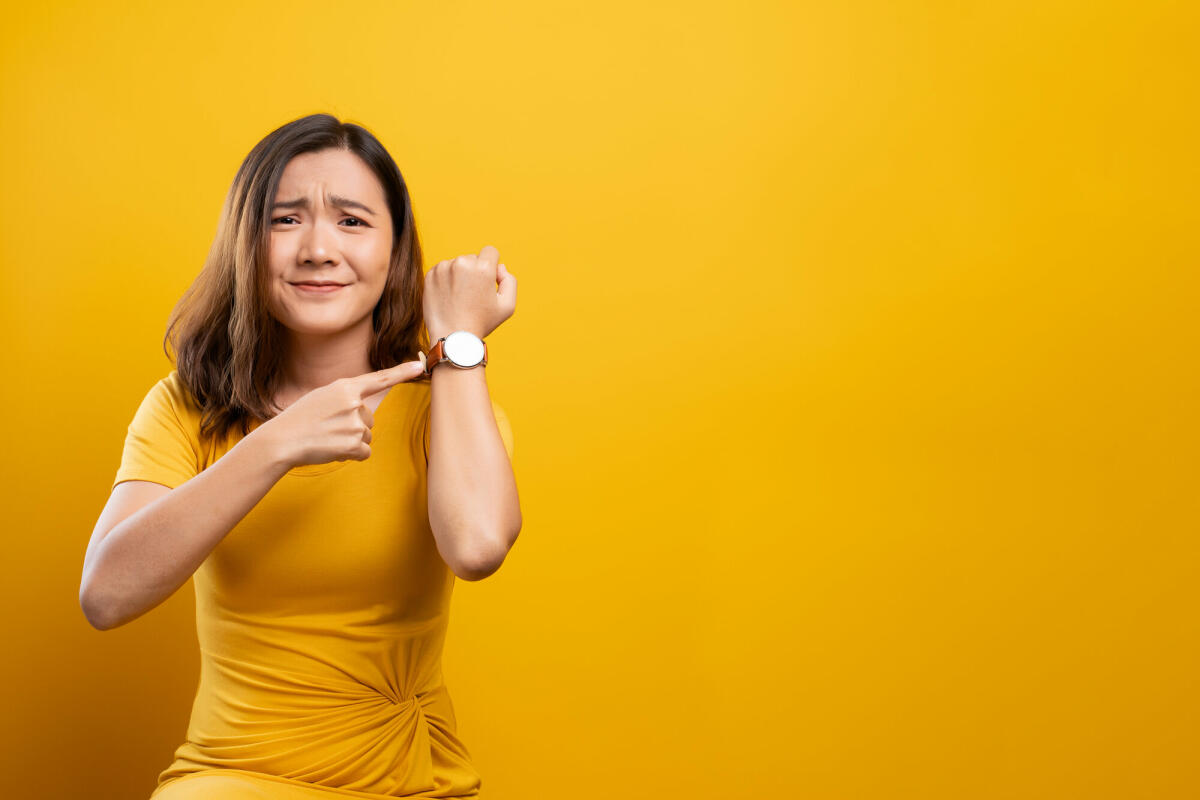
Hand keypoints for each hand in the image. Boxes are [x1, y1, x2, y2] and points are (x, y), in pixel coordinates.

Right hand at [262, 360, 426, 468]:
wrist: (282, 441)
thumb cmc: (300, 419)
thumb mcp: (322, 397)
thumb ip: (346, 397)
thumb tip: (364, 410)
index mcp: (345, 387)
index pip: (379, 378)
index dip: (401, 372)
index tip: (419, 365)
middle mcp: (353, 403)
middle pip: (369, 418)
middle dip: (353, 426)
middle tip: (328, 428)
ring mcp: (355, 424)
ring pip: (367, 436)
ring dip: (351, 441)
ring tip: (327, 438)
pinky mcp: (354, 445)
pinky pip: (365, 452)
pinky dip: (351, 454)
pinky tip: (332, 449)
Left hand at [423, 244, 516, 340]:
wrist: (452, 337)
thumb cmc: (481, 323)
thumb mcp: (507, 306)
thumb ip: (510, 280)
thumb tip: (499, 267)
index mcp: (483, 268)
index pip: (490, 251)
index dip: (491, 267)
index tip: (487, 282)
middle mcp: (462, 263)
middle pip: (473, 258)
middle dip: (475, 272)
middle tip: (472, 296)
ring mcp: (444, 268)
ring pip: (457, 264)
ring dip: (459, 276)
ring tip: (459, 298)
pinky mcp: (430, 275)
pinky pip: (442, 270)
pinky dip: (446, 280)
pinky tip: (449, 297)